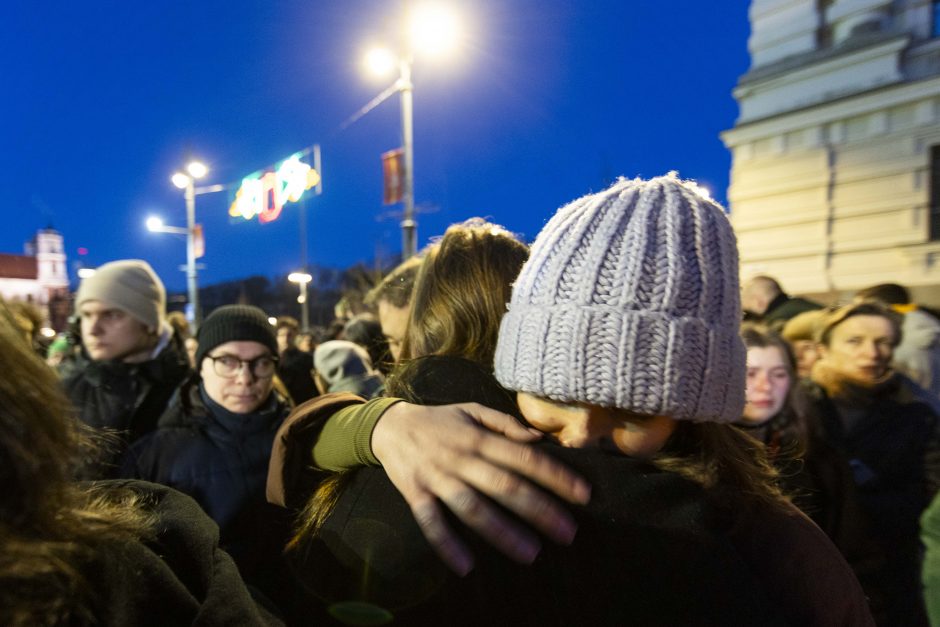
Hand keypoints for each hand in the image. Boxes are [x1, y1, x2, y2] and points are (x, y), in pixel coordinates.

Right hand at [371, 402, 590, 575]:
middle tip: (568, 533)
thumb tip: (537, 439)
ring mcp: (437, 477)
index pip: (524, 457)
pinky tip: (466, 566)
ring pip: (472, 507)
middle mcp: (460, 458)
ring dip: (501, 532)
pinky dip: (446, 544)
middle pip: (504, 485)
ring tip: (530, 554)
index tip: (583, 494)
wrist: (388, 426)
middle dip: (538, 510)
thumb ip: (505, 423)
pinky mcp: (415, 494)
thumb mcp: (472, 410)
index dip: (555, 475)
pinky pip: (430, 522)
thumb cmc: (439, 420)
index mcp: (478, 438)